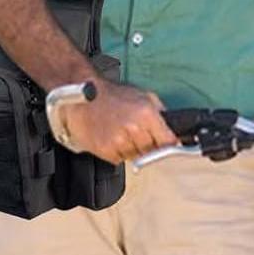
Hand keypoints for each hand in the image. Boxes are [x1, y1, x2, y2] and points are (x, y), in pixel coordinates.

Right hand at [58, 79, 177, 163]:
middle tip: (138, 135)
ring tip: (121, 134)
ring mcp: (119, 141)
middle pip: (153, 153)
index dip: (171, 147)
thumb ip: (160, 112)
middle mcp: (134, 128)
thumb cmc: (110, 95)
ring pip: (136, 158)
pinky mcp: (106, 150)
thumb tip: (172, 129)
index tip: (170, 149)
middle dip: (149, 147)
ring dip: (132, 150)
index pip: (168, 141)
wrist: (80, 98)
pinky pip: (119, 160)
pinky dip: (117, 152)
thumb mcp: (142, 95)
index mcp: (146, 114)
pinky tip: (111, 138)